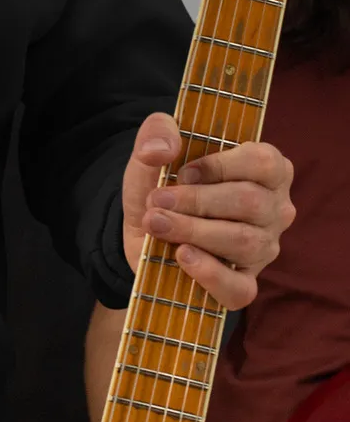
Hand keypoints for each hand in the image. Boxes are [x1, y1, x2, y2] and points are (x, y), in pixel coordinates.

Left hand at [121, 111, 294, 309]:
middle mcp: (274, 209)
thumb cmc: (164, 185)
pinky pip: (240, 288)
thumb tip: (162, 149)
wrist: (146, 230)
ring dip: (194, 231)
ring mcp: (264, 249)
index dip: (219, 166)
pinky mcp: (244, 284)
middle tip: (157, 201)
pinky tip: (182, 256)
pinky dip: (209, 274)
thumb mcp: (154, 153)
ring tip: (156, 223)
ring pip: (244, 242)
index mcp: (267, 169)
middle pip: (250, 202)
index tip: (182, 172)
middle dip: (197, 201)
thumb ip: (157, 133)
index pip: (262, 162)